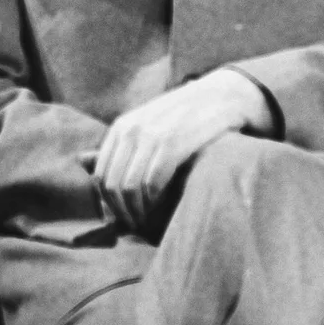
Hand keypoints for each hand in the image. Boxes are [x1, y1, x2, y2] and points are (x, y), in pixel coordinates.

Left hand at [91, 70, 274, 235]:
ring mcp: (149, 135)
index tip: (125, 220)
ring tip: (151, 223)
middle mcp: (130, 130)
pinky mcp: (172, 142)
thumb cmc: (189, 118)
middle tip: (139, 228)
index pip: (100, 176)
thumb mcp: (152, 125)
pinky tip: (164, 209)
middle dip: (123, 213)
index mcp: (121, 127)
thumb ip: (131, 148)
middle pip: (112, 185)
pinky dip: (155, 202)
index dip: (109, 204)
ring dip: (139, 212)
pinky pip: (152, 183)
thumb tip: (104, 180)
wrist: (223, 96)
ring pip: (129, 188)